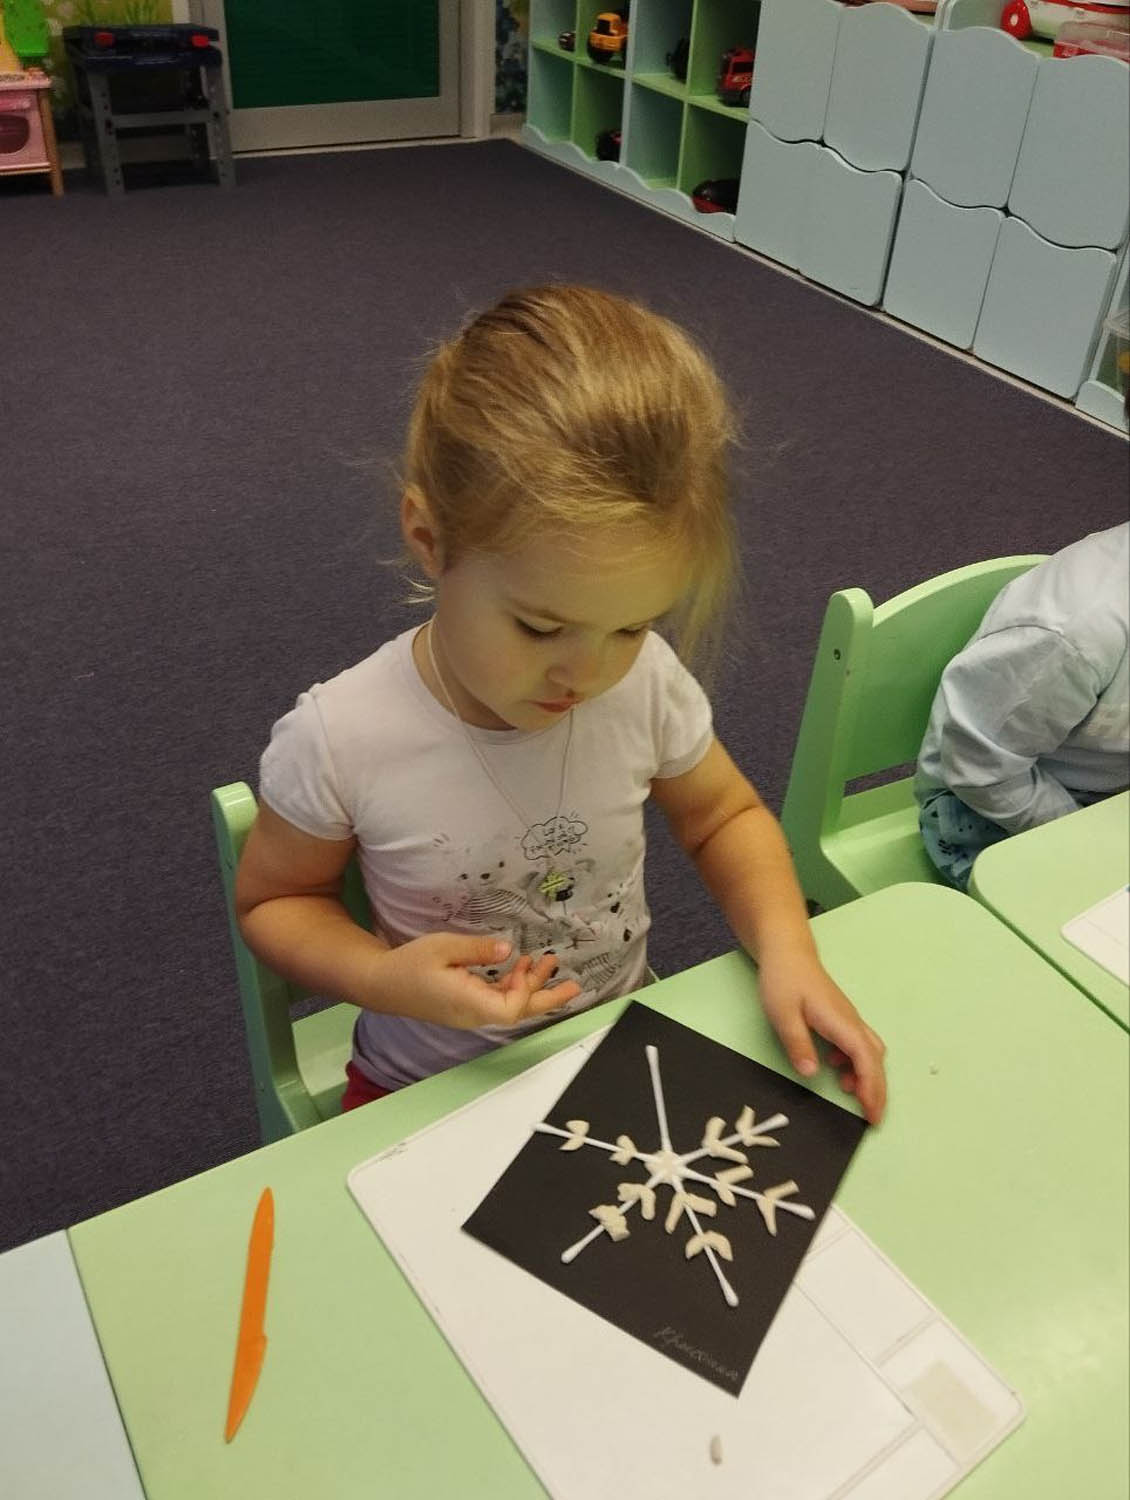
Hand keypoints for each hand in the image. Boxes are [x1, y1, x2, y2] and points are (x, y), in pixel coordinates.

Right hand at [372, 935, 581, 1029]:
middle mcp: (473, 1014)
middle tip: (574, 985)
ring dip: (531, 986)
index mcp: (468, 1003)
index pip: (510, 1009)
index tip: (526, 963)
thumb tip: (510, 950)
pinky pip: (497, 1001)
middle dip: (547, 997)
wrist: (382, 984)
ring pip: (510, 1005)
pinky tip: (519, 968)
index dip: (525, 990)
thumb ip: (478, 950)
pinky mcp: (467, 1007)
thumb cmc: (409, 965)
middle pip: (518, 1012)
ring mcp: (470, 1013)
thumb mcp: (443, 947)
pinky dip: (513, 986)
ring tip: (550, 965)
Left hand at [756, 951, 886, 1124]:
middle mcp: (851, 1021)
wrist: (787, 953)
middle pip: (875, 1059)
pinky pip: (858, 1044)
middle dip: (877, 1090)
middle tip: (872, 1118)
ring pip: (869, 1051)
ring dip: (866, 1075)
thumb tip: (812, 1073)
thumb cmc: (783, 980)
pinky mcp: (841, 1018)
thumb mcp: (783, 1014)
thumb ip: (798, 1043)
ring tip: (849, 1092)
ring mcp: (848, 1019)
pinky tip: (835, 1066)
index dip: (872, 1089)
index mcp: (840, 1022)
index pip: (865, 1060)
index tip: (872, 1115)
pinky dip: (855, 1062)